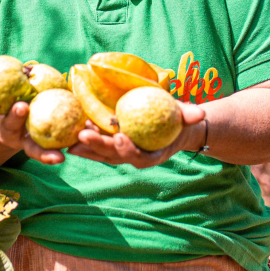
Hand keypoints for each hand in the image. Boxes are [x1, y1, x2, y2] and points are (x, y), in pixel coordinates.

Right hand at [0, 101, 66, 164]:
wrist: (4, 130)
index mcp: (8, 129)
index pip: (12, 122)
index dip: (16, 115)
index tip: (22, 106)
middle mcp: (22, 141)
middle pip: (33, 148)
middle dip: (42, 152)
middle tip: (56, 153)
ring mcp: (35, 146)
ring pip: (47, 153)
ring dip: (57, 155)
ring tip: (69, 156)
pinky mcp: (48, 145)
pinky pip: (60, 145)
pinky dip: (71, 145)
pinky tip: (85, 140)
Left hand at [67, 101, 206, 167]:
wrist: (171, 125)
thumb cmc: (179, 119)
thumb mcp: (186, 117)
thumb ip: (190, 115)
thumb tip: (199, 113)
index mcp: (152, 155)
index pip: (139, 157)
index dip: (128, 150)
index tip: (119, 137)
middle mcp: (134, 157)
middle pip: (114, 156)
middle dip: (98, 147)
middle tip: (83, 136)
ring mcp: (121, 153)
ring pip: (101, 154)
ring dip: (86, 148)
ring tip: (70, 140)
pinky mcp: (111, 145)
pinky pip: (96, 146)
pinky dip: (84, 142)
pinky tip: (70, 134)